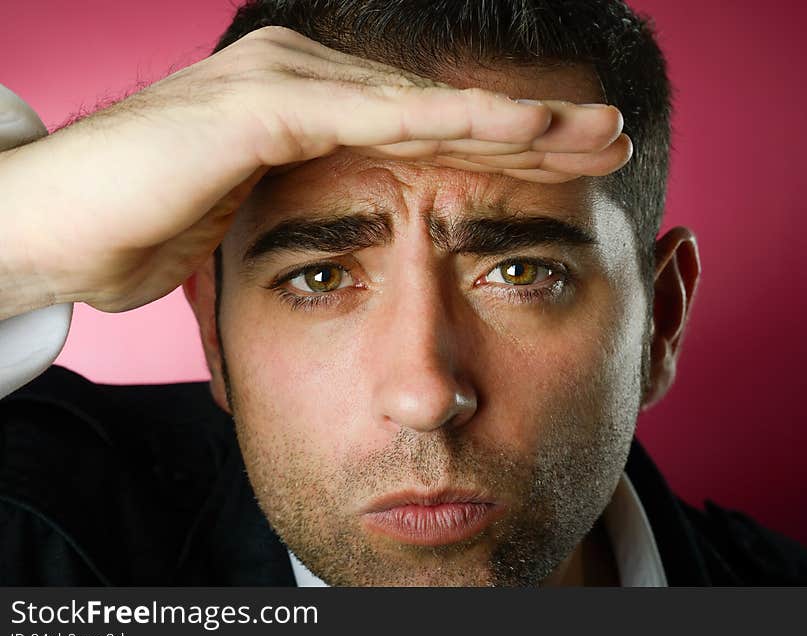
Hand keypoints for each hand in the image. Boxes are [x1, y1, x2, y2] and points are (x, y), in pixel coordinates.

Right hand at [0, 27, 630, 316]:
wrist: (52, 226)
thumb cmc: (140, 232)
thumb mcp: (247, 222)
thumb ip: (301, 214)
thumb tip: (339, 244)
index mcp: (312, 113)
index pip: (427, 134)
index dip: (503, 150)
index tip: (572, 172)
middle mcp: (310, 82)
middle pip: (446, 111)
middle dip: (535, 129)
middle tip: (612, 138)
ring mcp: (290, 84)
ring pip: (429, 104)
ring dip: (520, 119)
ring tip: (598, 131)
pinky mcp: (268, 107)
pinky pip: (382, 118)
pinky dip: (458, 123)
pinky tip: (528, 131)